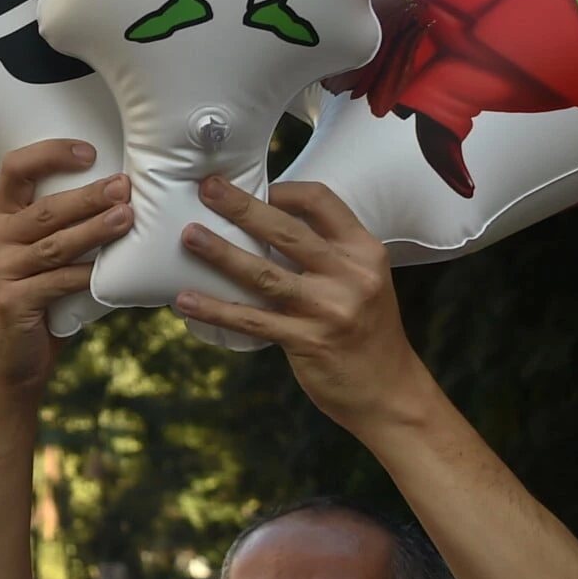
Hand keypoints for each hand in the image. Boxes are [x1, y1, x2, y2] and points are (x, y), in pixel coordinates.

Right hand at [0, 141, 129, 393]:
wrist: (13, 366)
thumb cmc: (40, 306)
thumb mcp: (43, 262)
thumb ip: (64, 233)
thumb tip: (124, 201)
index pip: (16, 170)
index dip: (51, 154)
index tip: (89, 151)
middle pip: (45, 209)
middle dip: (89, 196)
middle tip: (124, 187)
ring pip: (55, 244)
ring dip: (94, 230)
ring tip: (127, 219)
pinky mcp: (8, 300)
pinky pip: (58, 281)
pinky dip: (88, 275)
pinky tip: (110, 270)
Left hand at [175, 177, 425, 428]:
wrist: (390, 392)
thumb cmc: (366, 329)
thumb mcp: (364, 280)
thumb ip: (326, 253)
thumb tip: (266, 222)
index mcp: (364, 251)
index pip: (321, 202)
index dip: (284, 190)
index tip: (254, 186)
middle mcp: (350, 275)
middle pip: (286, 231)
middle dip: (242, 207)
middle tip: (207, 189)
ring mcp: (329, 310)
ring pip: (264, 273)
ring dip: (221, 253)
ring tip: (189, 237)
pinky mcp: (308, 342)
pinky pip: (253, 320)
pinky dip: (216, 309)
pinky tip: (187, 300)